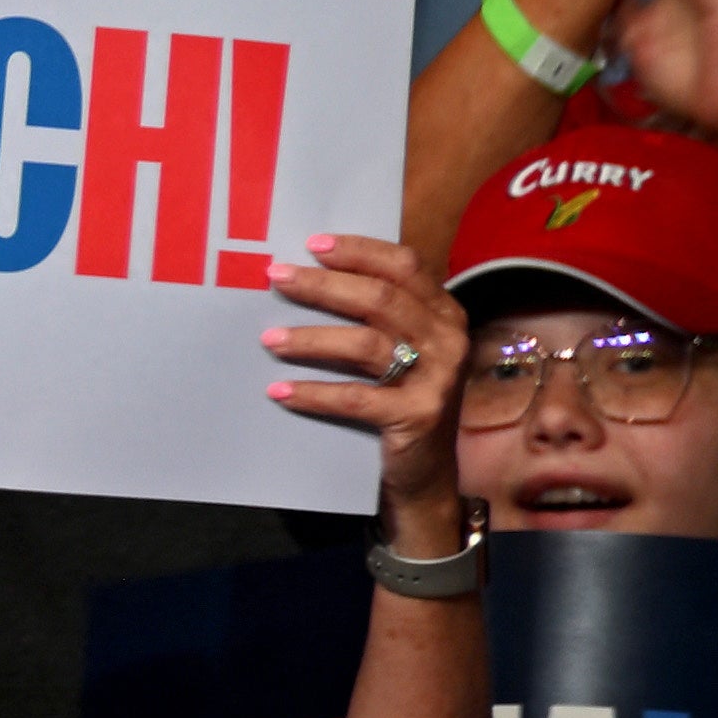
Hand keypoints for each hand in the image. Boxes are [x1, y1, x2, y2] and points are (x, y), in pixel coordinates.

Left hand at [266, 232, 470, 540]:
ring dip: (311, 338)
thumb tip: (306, 274)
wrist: (425, 472)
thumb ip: (375, 314)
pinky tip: (279, 391)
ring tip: (268, 339)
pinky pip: (356, 398)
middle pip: (380, 299)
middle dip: (323, 285)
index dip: (359, 251)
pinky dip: (313, 393)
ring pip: (366, 343)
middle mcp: (448, 339)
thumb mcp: (400, 349)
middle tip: (276, 277)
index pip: (405, 266)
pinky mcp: (417, 416)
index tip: (311, 244)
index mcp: (444, 312)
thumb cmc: (399, 398)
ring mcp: (437, 379)